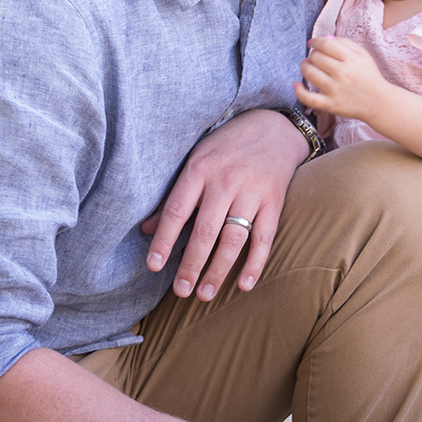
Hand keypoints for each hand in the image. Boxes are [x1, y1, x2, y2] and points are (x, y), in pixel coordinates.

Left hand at [141, 108, 307, 301]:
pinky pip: (265, 237)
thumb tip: (147, 229)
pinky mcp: (275, 200)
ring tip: (205, 293)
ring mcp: (253, 191)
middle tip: (180, 291)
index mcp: (200, 169)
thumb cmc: (227, 146)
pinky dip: (255, 262)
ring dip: (219, 269)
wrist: (274, 127)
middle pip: (205, 230)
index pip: (177, 210)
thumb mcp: (196, 160)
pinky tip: (244, 284)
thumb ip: (175, 195)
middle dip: (191, 264)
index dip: (164, 240)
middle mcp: (226, 180)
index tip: (153, 265)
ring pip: (233, 237)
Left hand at [295, 35, 388, 123]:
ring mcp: (335, 90)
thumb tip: (325, 37)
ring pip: (309, 73)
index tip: (312, 43)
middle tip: (314, 57)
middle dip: (312, 54)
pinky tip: (296, 84)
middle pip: (316, 57)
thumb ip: (345, 43)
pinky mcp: (330, 104)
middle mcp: (342, 73)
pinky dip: (298, 90)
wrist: (379, 102)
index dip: (316, 41)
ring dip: (304, 67)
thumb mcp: (363, 55)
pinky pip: (308, 97)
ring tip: (307, 66)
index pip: (326, 44)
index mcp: (351, 59)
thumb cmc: (370, 77)